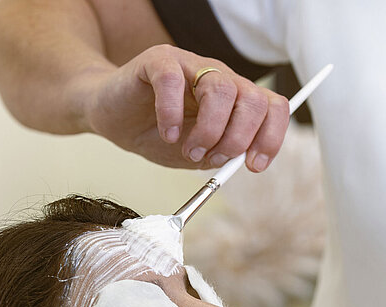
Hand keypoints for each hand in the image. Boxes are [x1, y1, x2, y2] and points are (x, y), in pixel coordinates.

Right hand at [82, 45, 289, 171]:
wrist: (113, 118)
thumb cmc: (155, 135)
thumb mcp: (195, 155)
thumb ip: (220, 155)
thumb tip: (240, 160)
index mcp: (235, 100)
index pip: (272, 108)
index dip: (271, 137)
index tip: (253, 165)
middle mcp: (219, 78)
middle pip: (253, 98)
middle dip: (238, 138)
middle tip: (211, 159)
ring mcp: (190, 65)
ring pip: (221, 89)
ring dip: (209, 130)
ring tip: (187, 150)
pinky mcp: (158, 61)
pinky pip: (173, 81)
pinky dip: (172, 113)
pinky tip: (166, 133)